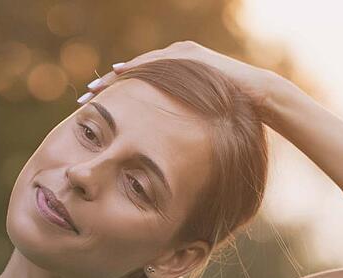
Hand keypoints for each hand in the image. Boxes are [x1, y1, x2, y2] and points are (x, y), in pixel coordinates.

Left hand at [80, 40, 280, 119]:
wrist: (258, 100)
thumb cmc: (230, 120)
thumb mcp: (195, 126)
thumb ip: (176, 130)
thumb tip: (156, 156)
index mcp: (174, 82)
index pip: (136, 88)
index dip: (114, 98)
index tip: (92, 110)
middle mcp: (174, 63)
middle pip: (132, 74)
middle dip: (107, 86)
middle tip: (84, 98)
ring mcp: (181, 56)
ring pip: (139, 66)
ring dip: (116, 78)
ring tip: (95, 90)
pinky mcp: (188, 54)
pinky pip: (156, 61)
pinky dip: (136, 69)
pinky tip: (118, 75)